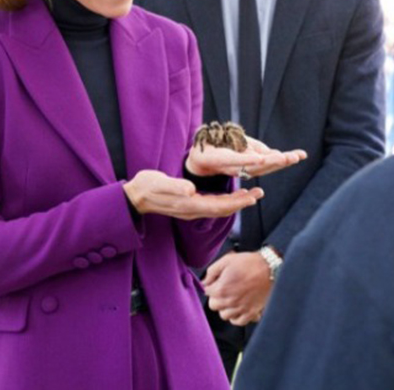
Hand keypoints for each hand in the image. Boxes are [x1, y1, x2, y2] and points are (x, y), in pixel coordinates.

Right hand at [123, 170, 263, 219]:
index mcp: (189, 204)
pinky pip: (213, 206)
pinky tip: (233, 194)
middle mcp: (192, 209)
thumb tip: (191, 190)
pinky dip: (226, 201)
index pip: (218, 206)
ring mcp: (191, 209)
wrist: (134, 196)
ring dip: (236, 202)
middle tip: (259, 194)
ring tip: (252, 194)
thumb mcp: (158, 183)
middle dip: (242, 203)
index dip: (236, 202)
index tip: (252, 197)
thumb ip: (174, 187)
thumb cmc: (145, 187)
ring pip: (219, 208)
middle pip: (223, 210)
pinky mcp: (189, 205)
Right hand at [185, 136, 306, 177]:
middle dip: (272, 161)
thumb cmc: (211, 145)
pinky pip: (268, 164)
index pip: (234, 161)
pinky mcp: (252, 167)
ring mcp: (243, 169)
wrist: (204, 159)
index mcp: (220, 159)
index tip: (260, 158)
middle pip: (254, 166)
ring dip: (282, 161)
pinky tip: (298, 155)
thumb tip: (261, 157)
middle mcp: (232, 167)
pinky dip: (282, 159)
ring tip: (299, 156)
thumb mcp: (219, 139)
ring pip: (264, 167)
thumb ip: (236, 144)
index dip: (247, 159)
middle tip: (287, 157)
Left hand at [203, 251, 272, 325]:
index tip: (217, 281)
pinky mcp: (251, 313)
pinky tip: (239, 307)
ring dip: (226, 307)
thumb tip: (205, 281)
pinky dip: (236, 316)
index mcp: (222, 288)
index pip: (207, 292)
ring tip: (232, 297)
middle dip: (217, 297)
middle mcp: (229, 301)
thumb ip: (212, 271)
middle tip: (224, 289)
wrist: (270, 268)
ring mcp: (240, 308)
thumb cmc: (250, 263)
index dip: (212, 284)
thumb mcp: (227, 260)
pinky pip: (238, 321)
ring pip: (224, 315)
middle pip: (214, 305)